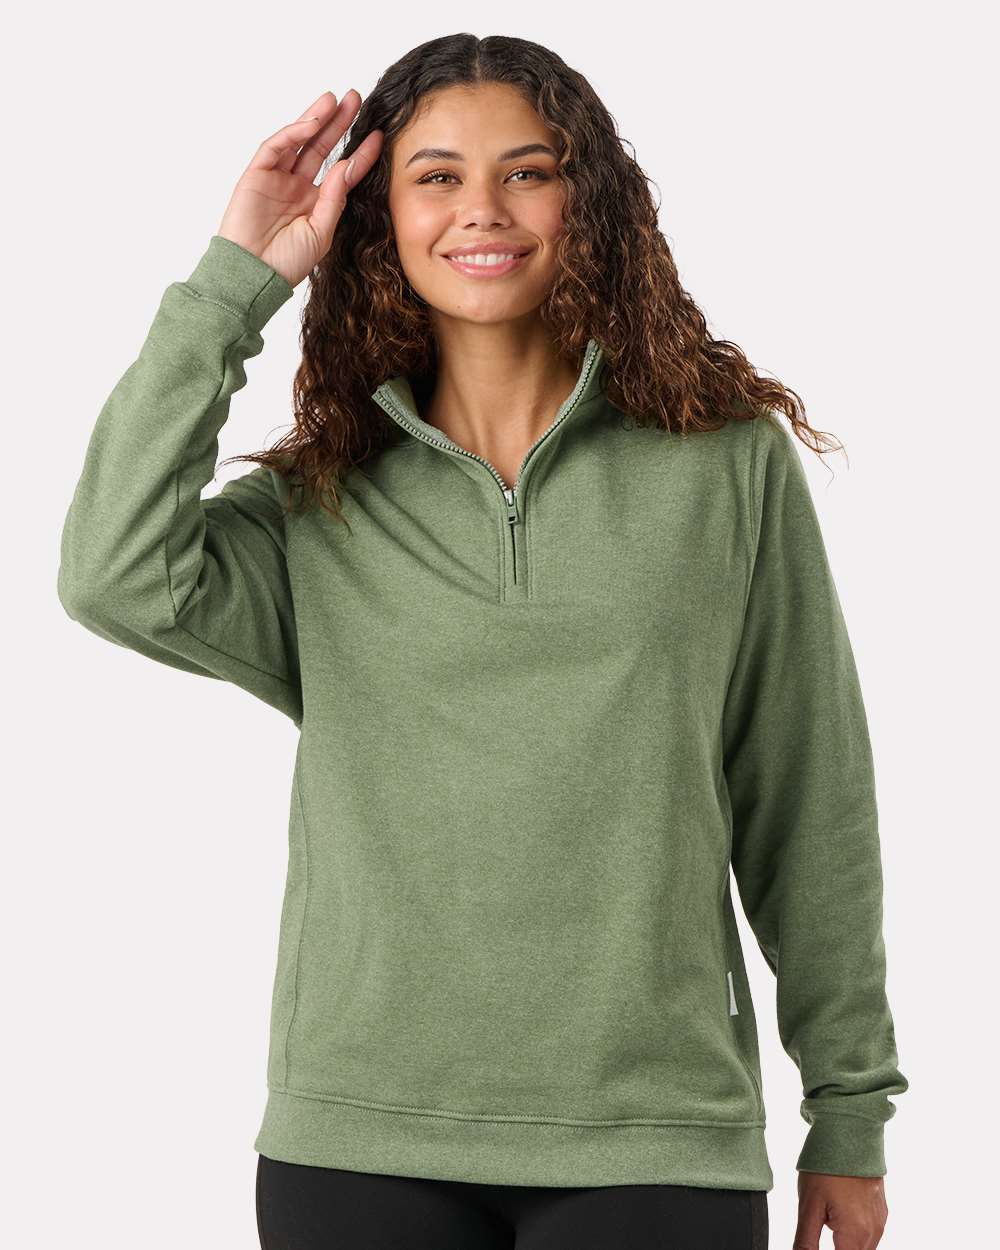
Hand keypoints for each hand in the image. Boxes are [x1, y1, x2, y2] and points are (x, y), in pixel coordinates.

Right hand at [217, 89, 382, 287]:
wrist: (254, 274)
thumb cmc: (287, 262)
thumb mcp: (321, 232)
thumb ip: (335, 198)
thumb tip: (346, 165)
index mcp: (315, 203)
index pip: (342, 171)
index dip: (359, 154)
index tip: (378, 136)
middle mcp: (297, 187)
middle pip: (321, 147)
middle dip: (338, 123)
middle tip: (356, 99)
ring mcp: (277, 178)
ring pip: (299, 141)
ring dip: (316, 119)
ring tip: (334, 100)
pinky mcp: (257, 174)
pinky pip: (276, 147)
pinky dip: (293, 133)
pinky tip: (311, 123)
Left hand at [794, 1172, 888, 1248]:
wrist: (850, 1133)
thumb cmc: (827, 1166)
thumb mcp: (808, 1205)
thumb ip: (806, 1241)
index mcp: (855, 1235)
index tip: (813, 1243)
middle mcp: (873, 1233)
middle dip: (837, 1247)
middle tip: (822, 1224)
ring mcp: (880, 1221)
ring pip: (862, 1247)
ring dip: (845, 1244)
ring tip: (828, 1217)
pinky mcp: (881, 1211)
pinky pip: (869, 1234)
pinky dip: (854, 1232)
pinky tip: (840, 1212)